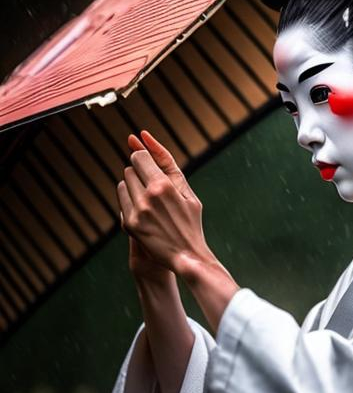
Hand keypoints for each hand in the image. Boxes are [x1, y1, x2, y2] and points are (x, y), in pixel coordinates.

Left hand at [117, 130, 213, 275]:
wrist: (187, 255)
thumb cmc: (191, 221)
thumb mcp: (187, 191)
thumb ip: (167, 164)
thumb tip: (143, 137)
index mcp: (164, 186)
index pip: (138, 156)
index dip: (143, 157)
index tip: (148, 162)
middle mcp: (147, 197)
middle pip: (129, 168)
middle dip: (140, 172)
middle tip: (155, 186)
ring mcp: (136, 212)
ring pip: (123, 183)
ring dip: (133, 186)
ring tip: (150, 199)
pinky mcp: (128, 224)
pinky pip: (121, 200)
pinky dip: (130, 201)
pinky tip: (144, 211)